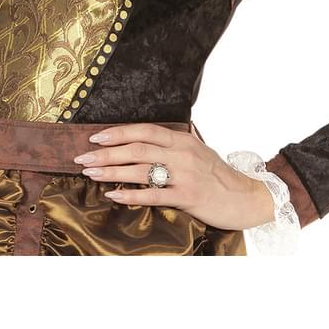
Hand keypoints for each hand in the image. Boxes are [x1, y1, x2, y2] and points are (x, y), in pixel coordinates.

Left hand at [72, 123, 275, 230]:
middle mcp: (182, 153)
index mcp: (182, 139)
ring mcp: (185, 175)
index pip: (144, 131)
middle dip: (106, 152)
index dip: (118, 132)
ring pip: (141, 170)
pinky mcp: (187, 197)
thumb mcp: (196, 152)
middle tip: (83, 157)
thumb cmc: (216, 176)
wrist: (245, 197)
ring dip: (111, 171)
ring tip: (91, 173)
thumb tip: (141, 143)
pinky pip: (153, 195)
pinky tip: (113, 194)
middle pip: (137, 149)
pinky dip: (130, 194)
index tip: (95, 136)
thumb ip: (172, 146)